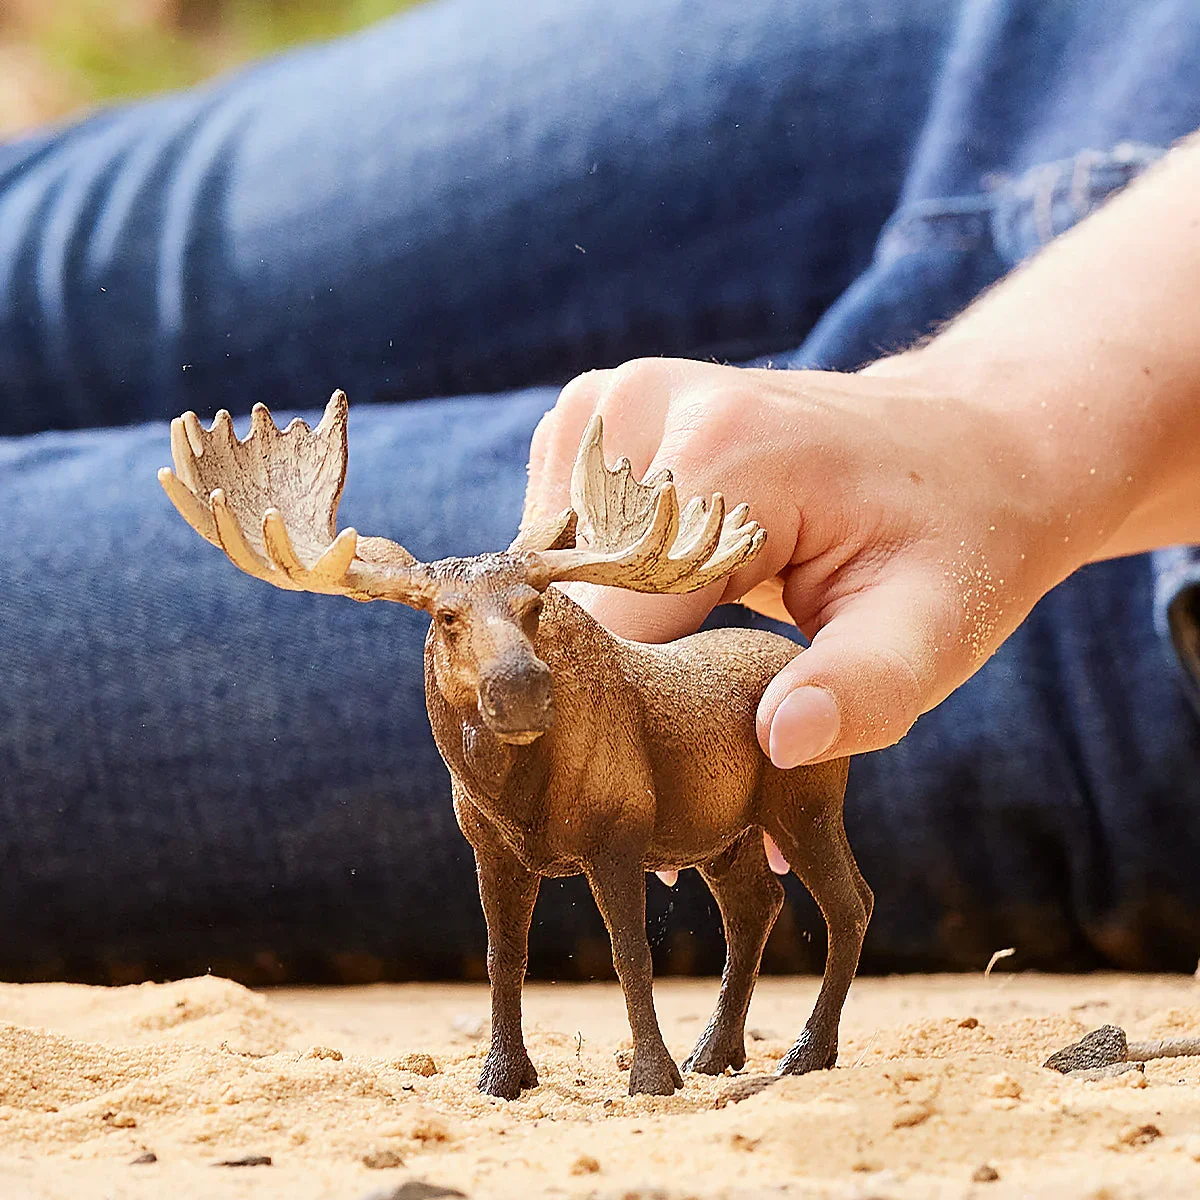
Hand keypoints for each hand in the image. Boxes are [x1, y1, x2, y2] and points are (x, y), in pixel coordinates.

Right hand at [523, 354, 1097, 767]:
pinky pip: (549, 537)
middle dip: (606, 679)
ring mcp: (611, 401)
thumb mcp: (938, 629)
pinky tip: (669, 598)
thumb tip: (780, 743)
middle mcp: (643, 406)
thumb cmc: (951, 544)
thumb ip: (862, 692)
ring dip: (598, 630)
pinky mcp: (595, 417)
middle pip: (562, 595)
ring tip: (689, 647)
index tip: (654, 787)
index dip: (620, 718)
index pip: (606, 618)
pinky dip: (592, 586)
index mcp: (726, 454)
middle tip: (688, 727)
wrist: (958, 443)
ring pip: (542, 571)